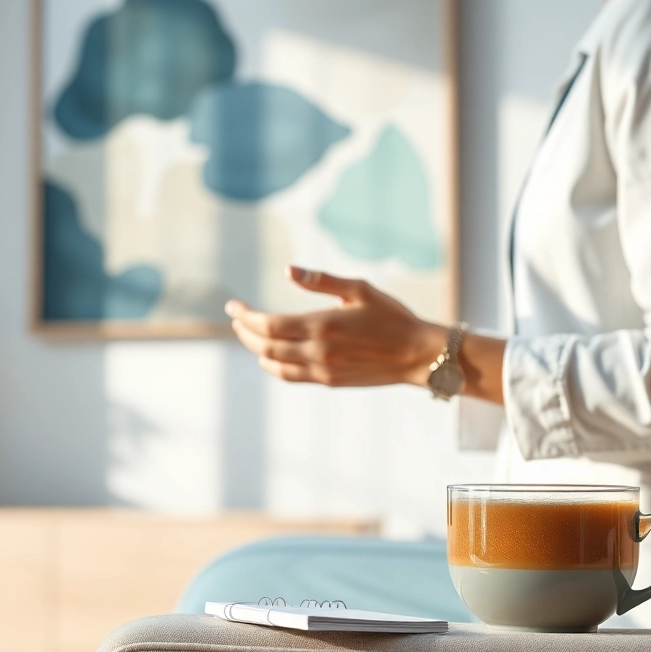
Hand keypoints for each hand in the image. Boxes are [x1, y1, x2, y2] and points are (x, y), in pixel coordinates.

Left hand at [224, 267, 446, 387]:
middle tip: (236, 318)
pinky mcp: (329, 381)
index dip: (244, 316)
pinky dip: (273, 366)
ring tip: (248, 334)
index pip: (267, 325)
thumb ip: (321, 281)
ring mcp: (322, 370)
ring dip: (255, 349)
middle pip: (263, 346)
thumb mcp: (360, 289)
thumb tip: (288, 270)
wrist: (418, 355)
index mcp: (321, 325)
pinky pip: (291, 376)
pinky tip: (270, 356)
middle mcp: (317, 351)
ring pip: (273, 365)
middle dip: (244, 331)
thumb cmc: (392, 317)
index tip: (233, 306)